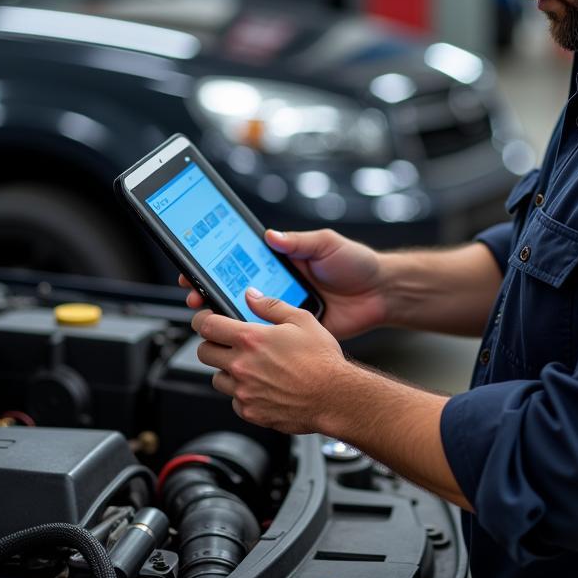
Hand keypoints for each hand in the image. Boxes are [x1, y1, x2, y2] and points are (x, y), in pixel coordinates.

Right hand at [181, 228, 387, 340]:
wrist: (382, 294)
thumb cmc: (358, 265)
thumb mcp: (327, 244)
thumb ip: (299, 241)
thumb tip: (270, 236)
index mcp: (282, 263)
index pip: (240, 262)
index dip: (215, 267)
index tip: (194, 270)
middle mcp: (278, 287)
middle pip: (236, 292)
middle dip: (211, 294)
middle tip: (196, 297)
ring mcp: (285, 311)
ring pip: (249, 317)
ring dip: (228, 319)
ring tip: (210, 318)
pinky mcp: (296, 333)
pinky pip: (271, 337)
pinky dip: (254, 340)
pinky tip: (239, 341)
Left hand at [193, 287, 352, 432]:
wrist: (335, 397)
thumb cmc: (322, 361)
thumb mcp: (302, 320)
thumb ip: (271, 306)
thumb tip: (252, 296)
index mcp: (251, 339)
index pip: (206, 325)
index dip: (202, 320)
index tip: (206, 320)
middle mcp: (242, 365)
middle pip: (203, 353)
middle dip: (212, 345)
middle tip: (228, 344)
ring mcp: (244, 391)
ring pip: (217, 379)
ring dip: (228, 371)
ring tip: (251, 367)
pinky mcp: (250, 412)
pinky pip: (234, 401)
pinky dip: (242, 394)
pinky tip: (262, 386)